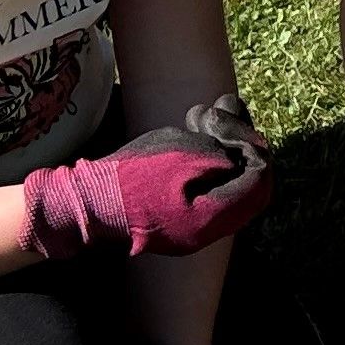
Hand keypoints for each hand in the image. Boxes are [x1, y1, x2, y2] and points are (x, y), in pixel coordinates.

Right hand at [20, 103, 270, 259]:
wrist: (87, 202)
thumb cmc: (131, 176)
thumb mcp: (182, 153)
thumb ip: (222, 149)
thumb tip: (245, 147)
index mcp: (211, 220)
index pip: (257, 181)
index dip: (252, 146)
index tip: (225, 123)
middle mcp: (208, 231)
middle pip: (249, 183)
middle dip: (241, 142)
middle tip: (219, 113)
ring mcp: (195, 227)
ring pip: (232, 183)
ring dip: (226, 146)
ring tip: (203, 117)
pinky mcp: (182, 218)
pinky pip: (212, 189)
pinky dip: (211, 160)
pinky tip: (195, 133)